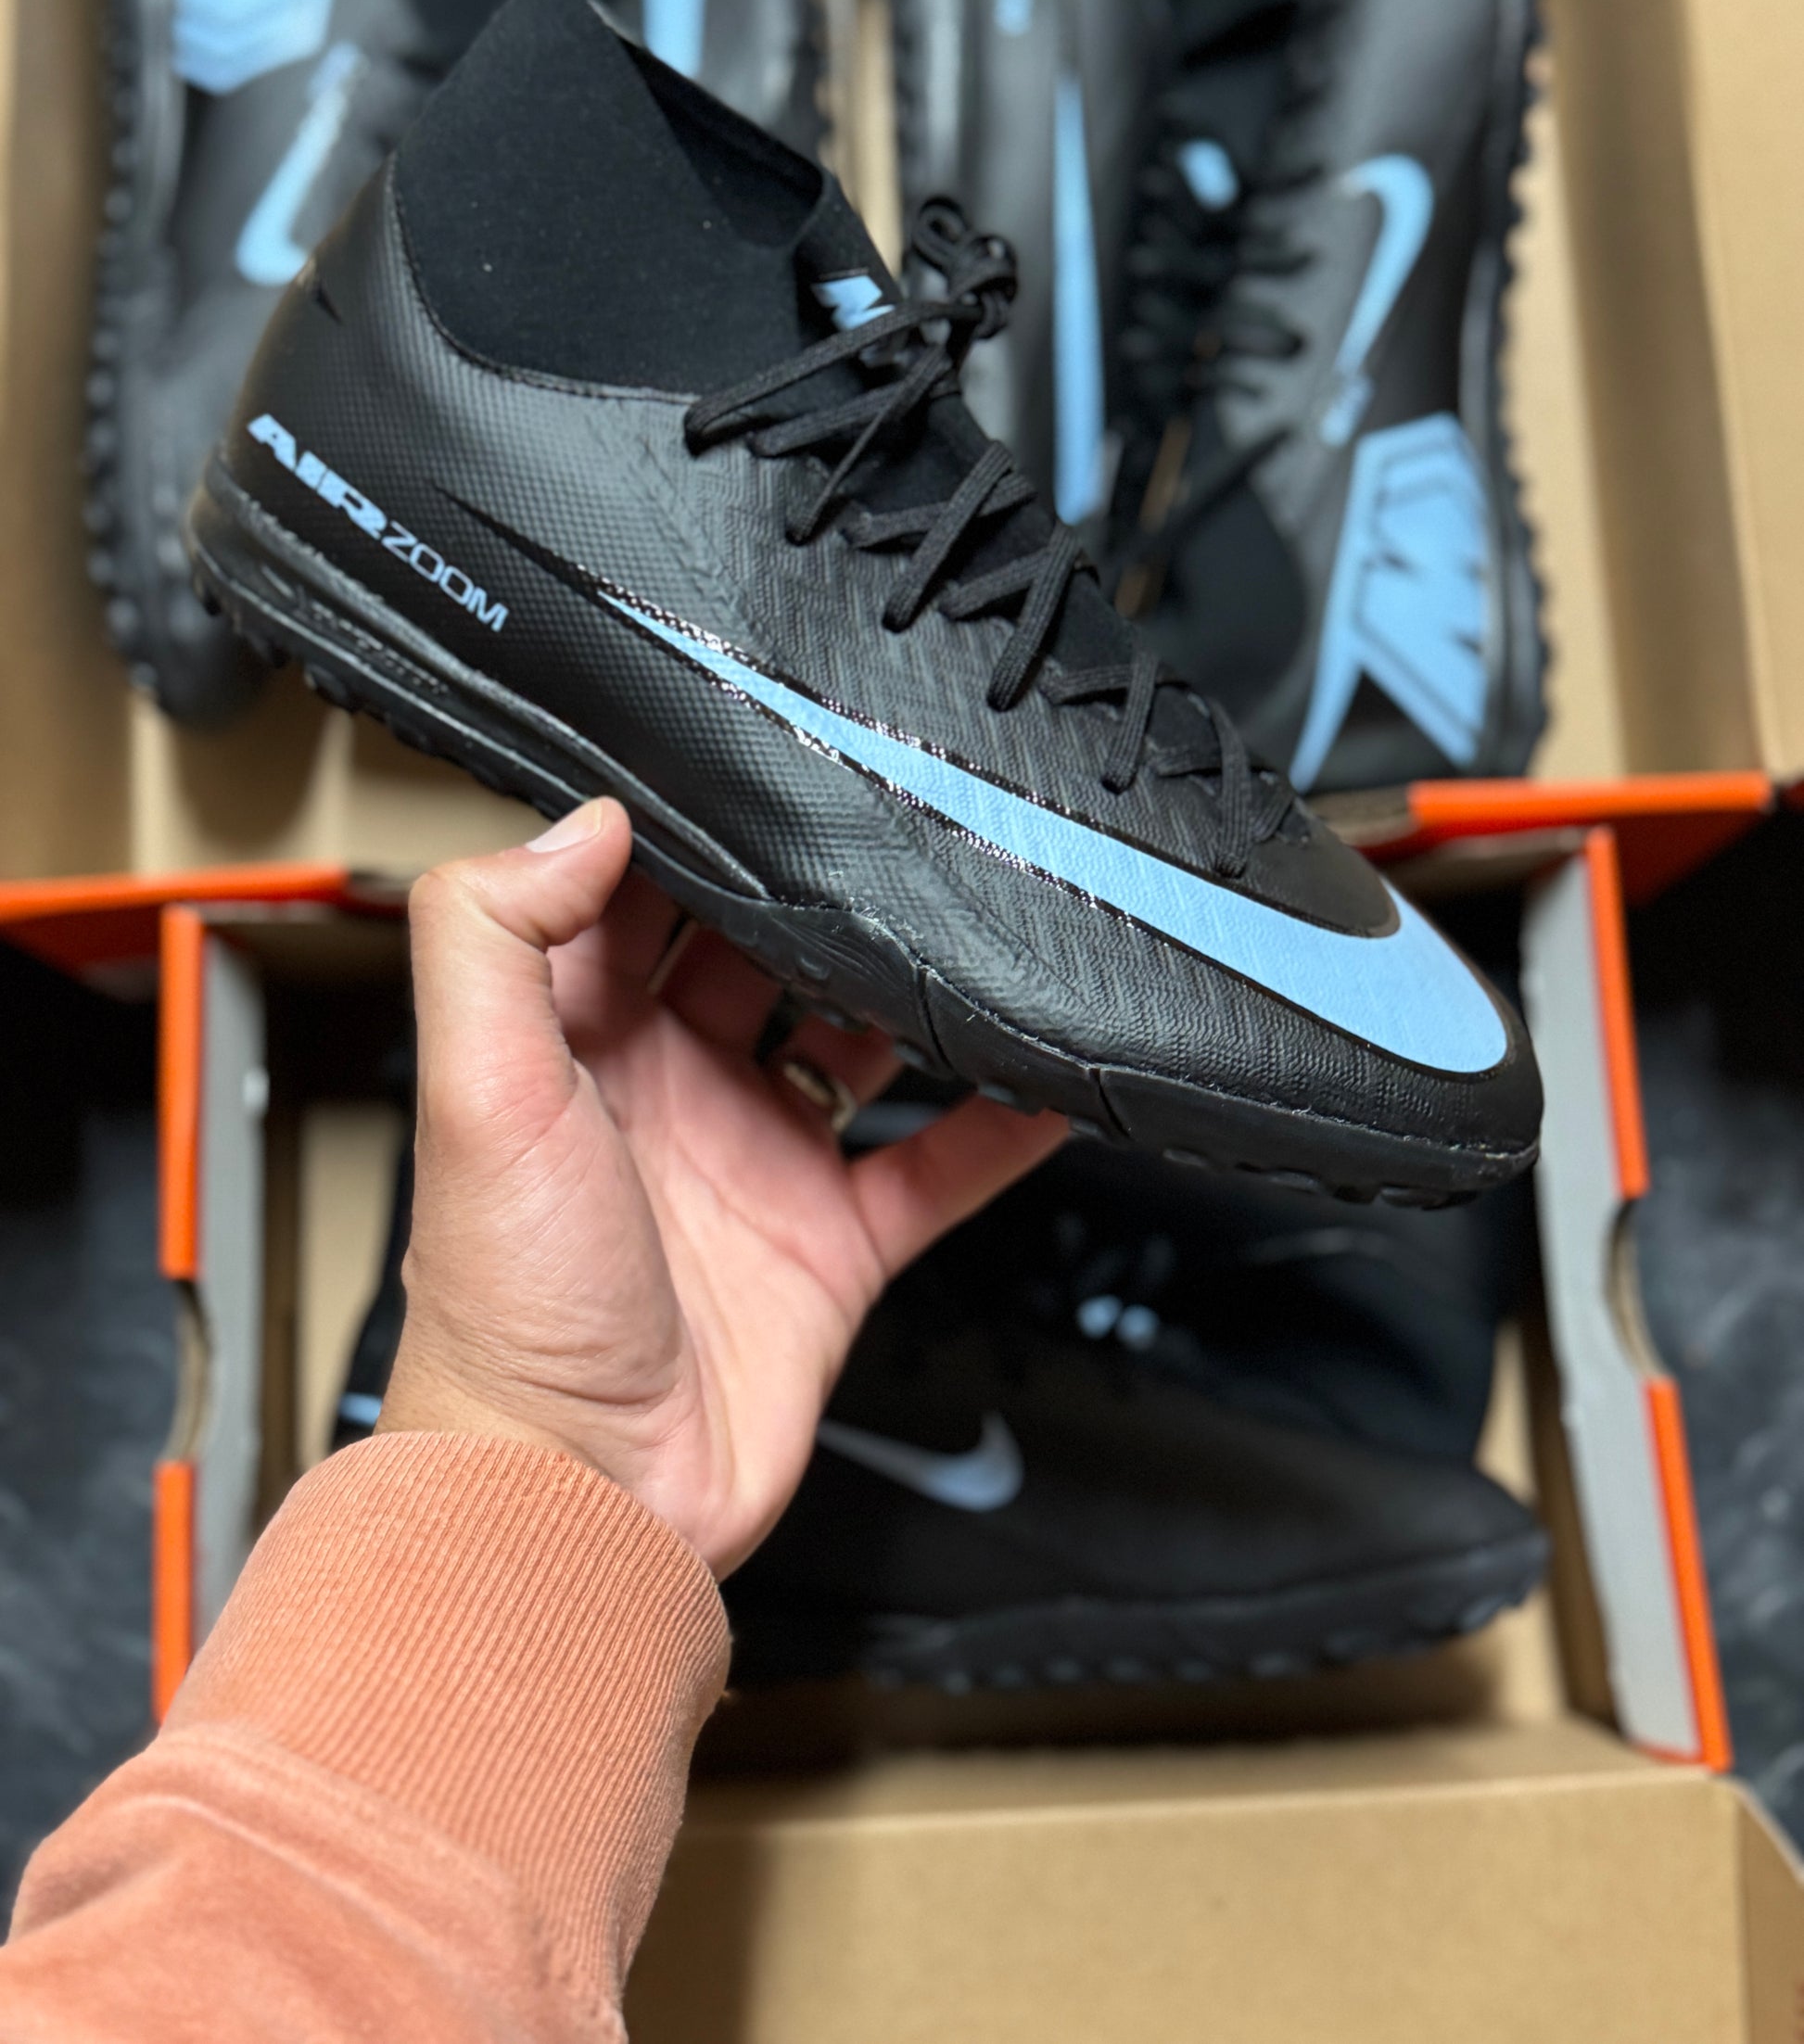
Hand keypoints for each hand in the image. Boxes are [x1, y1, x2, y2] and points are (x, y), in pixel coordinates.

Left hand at [378, 799, 1065, 1572]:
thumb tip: (586, 820)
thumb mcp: (475, 1092)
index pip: (630, 899)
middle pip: (757, 953)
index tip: (754, 764)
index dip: (682, 834)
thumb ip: (495, 937)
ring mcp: (756, 1163)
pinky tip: (1049, 1074)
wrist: (581, 1497)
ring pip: (855, 1044)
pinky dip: (997, 1124)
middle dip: (816, 893)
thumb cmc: (506, 1312)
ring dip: (911, 991)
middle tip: (893, 820)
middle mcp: (667, 1091)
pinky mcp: (828, 1246)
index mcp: (572, 1044)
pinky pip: (934, 1167)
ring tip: (980, 922)